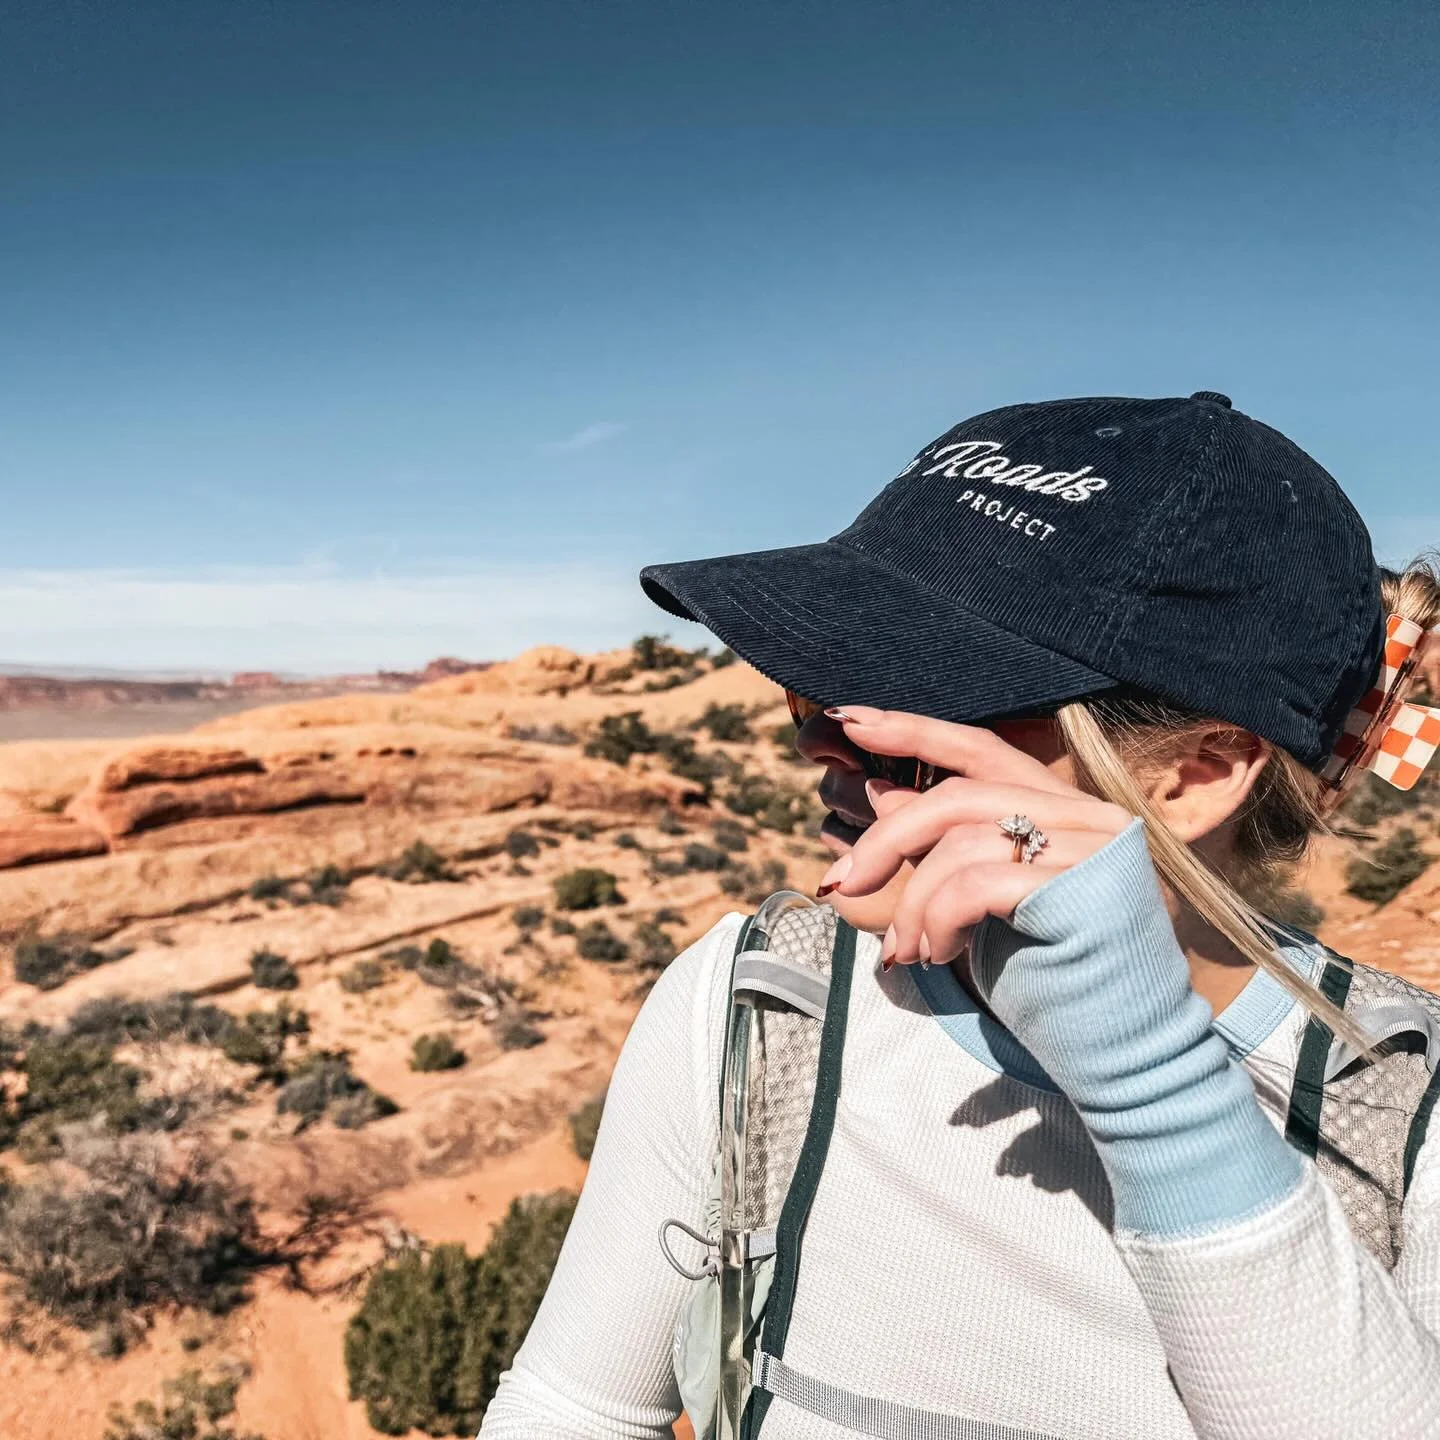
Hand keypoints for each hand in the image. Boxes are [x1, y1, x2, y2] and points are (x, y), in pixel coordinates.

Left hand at [817, 706, 1133, 967]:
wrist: (1127, 1057)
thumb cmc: (1054, 983)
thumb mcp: (988, 904)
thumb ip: (950, 848)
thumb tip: (882, 796)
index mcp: (1069, 810)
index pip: (983, 750)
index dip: (913, 731)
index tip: (848, 720)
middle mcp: (1091, 815)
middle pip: (959, 795)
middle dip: (885, 838)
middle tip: (839, 882)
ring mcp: (1097, 848)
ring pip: (961, 841)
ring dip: (912, 901)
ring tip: (906, 950)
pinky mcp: (1087, 887)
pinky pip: (976, 883)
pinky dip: (937, 919)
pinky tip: (935, 955)